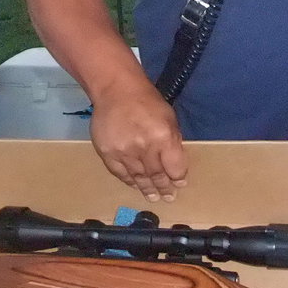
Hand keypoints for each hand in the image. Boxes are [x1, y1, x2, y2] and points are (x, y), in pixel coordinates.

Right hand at [90, 82, 187, 201]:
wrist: (115, 90)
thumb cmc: (147, 101)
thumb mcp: (169, 117)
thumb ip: (173, 141)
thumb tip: (176, 164)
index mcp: (163, 137)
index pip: (174, 168)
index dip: (178, 178)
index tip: (180, 184)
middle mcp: (144, 148)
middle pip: (156, 175)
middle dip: (163, 187)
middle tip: (167, 197)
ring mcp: (124, 152)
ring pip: (138, 177)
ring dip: (146, 189)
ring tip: (152, 197)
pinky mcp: (107, 153)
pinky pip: (120, 173)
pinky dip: (128, 181)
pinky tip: (134, 185)